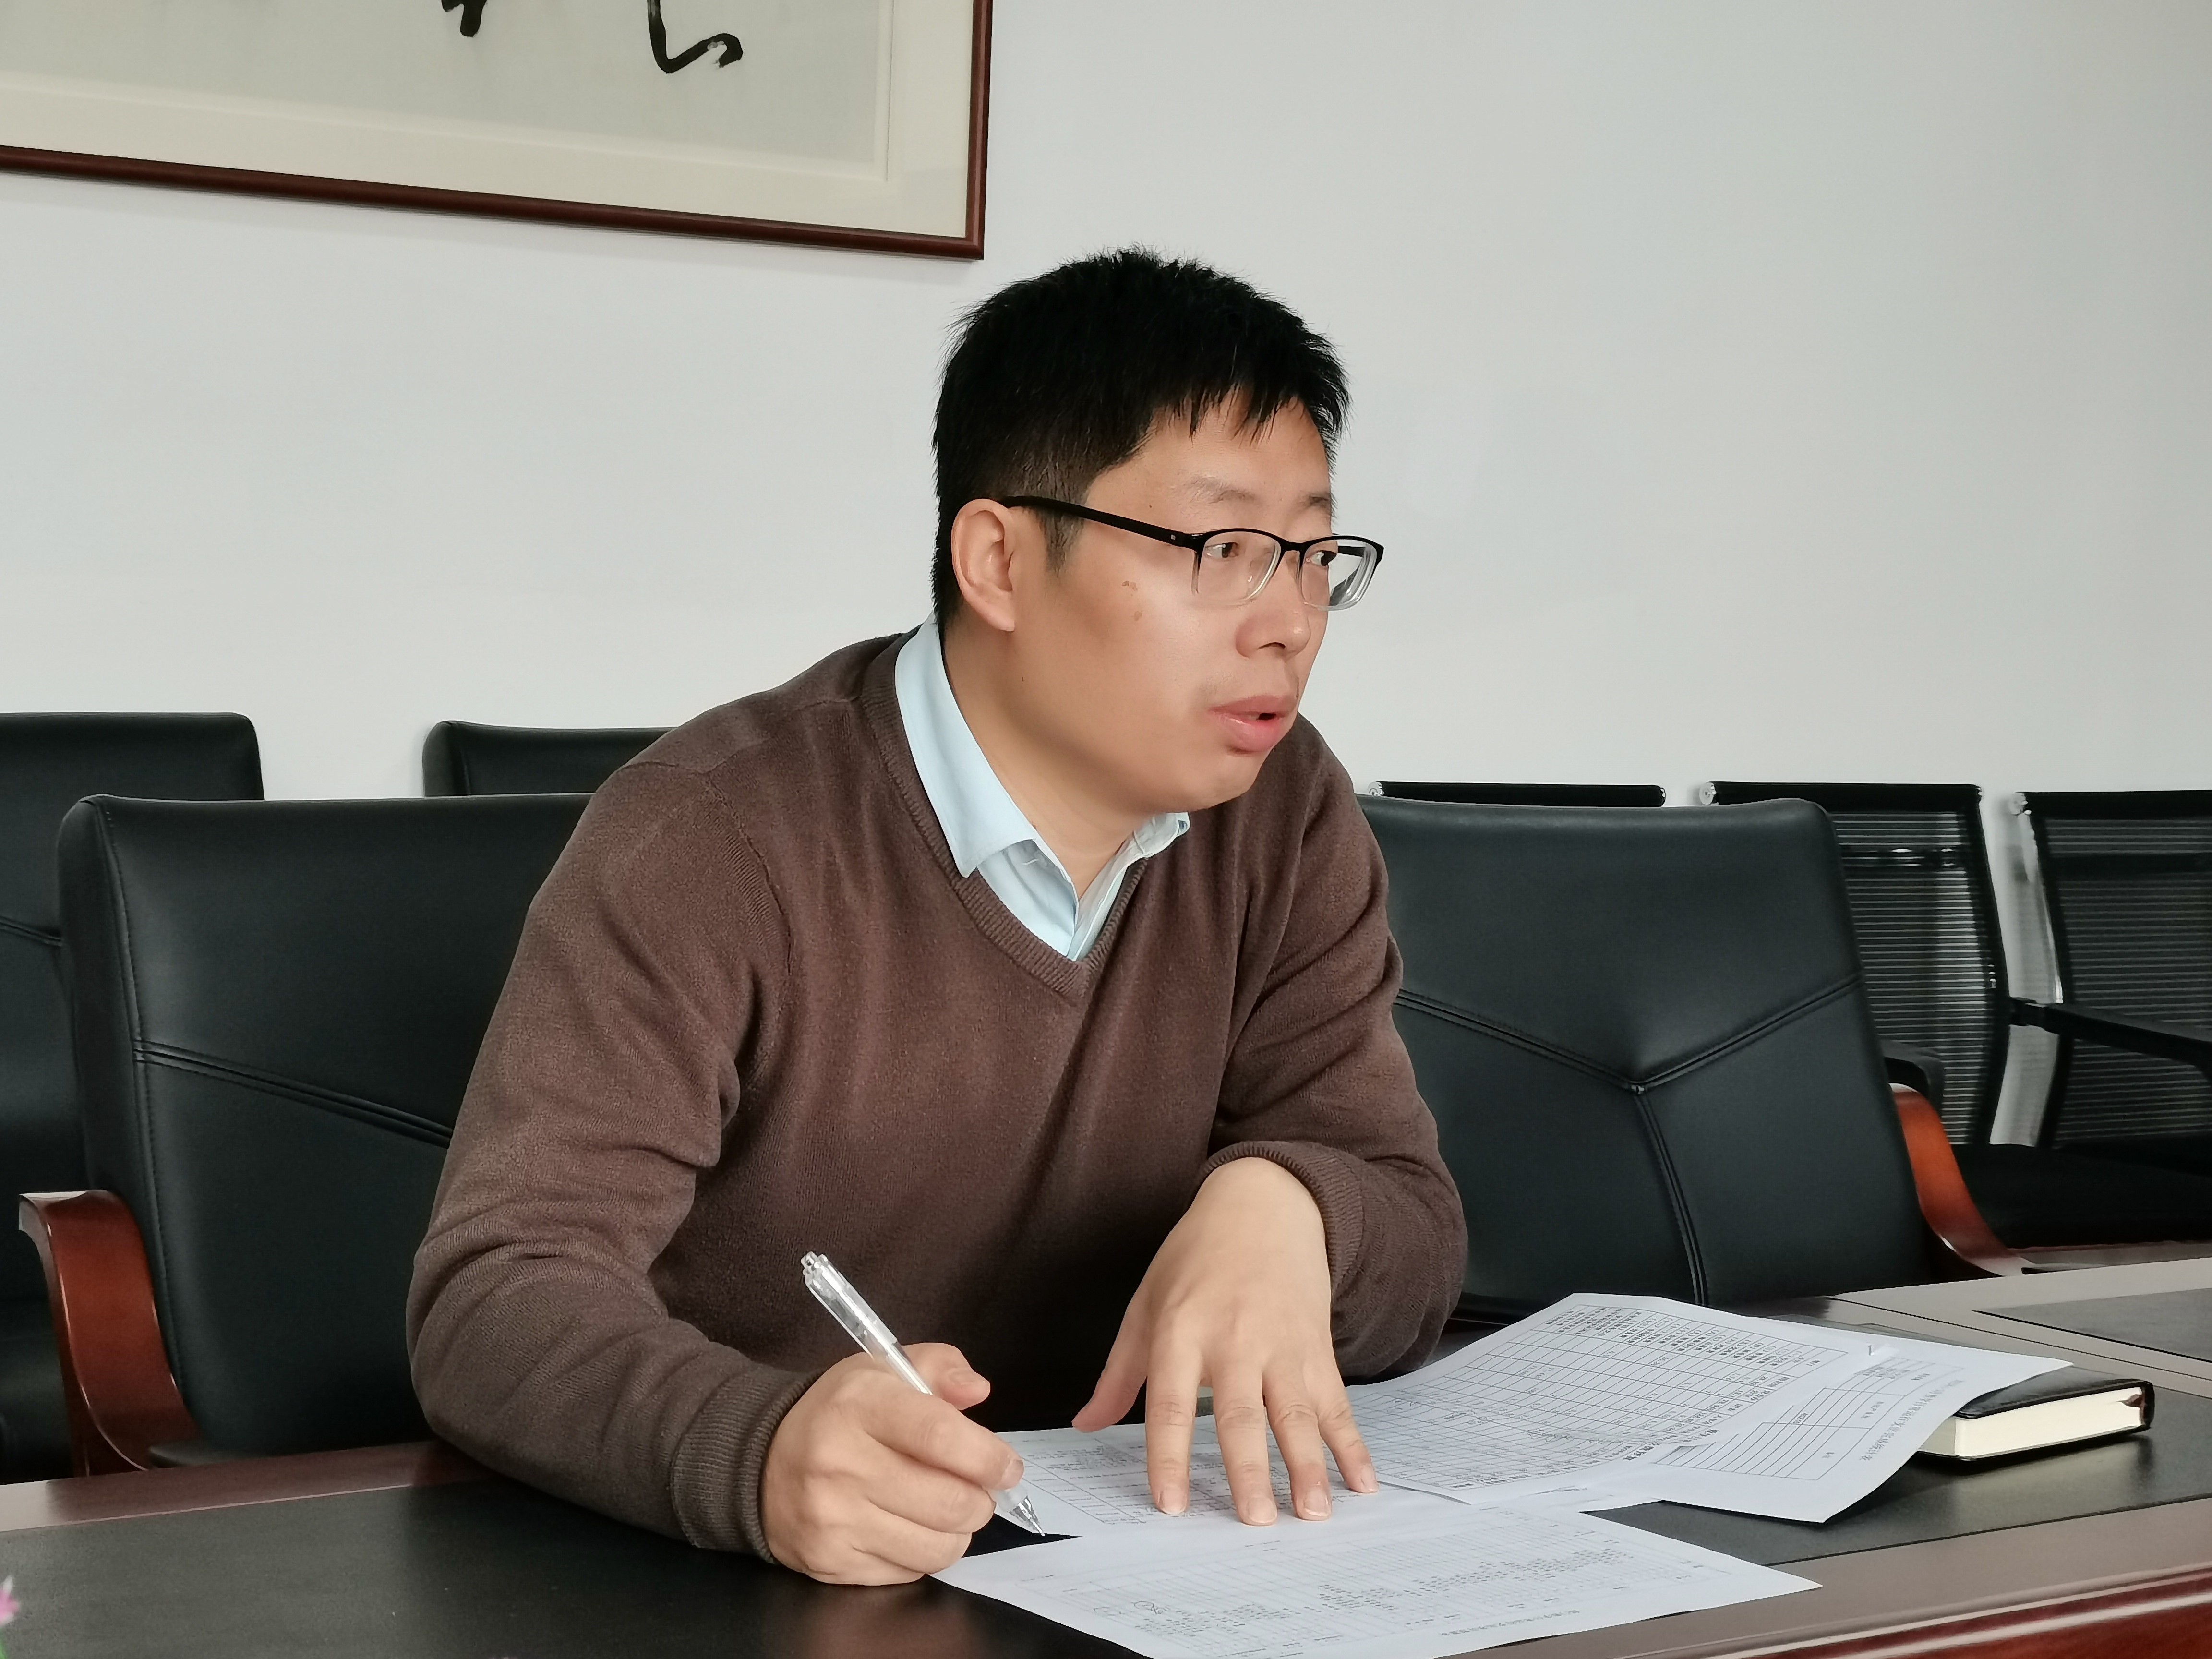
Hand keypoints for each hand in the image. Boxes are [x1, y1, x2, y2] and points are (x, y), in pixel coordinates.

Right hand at [762, 1343, 1022, 1583]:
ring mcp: (833, 1519)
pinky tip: (908, 1527)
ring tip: (946, 1509)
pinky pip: (908, 1572)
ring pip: (935, 1547)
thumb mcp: (882, 1369)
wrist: (761, 1463)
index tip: (1008, 1466)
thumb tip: (978, 1391)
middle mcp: (840, 1463)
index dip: (987, 1457)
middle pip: (947, 1501)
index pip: (940, 1436)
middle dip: (980, 1500)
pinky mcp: (830, 1562)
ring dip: (957, 1531)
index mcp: (859, 1405)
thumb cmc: (839, 1414)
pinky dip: (923, 1553)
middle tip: (978, 1490)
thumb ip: (939, 1367)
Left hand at [1073, 1158, 1377, 1523]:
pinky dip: (1352, 1444)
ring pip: (1296, 1412)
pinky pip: (1337, 1401)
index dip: (1169, 1456)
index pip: (1171, 1404)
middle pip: (1241, 1414)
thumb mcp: (1147, 1303)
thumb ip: (1120, 1372)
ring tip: (1313, 1513)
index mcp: (1181, 1331)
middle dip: (1250, 1471)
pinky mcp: (1316, 1347)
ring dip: (1308, 1465)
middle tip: (1256, 1522)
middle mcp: (1234, 1339)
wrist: (1263, 1205)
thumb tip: (1085, 1424)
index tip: (1170, 1505)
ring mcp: (1282, 1343)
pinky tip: (1363, 1482)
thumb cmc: (1195, 1258)